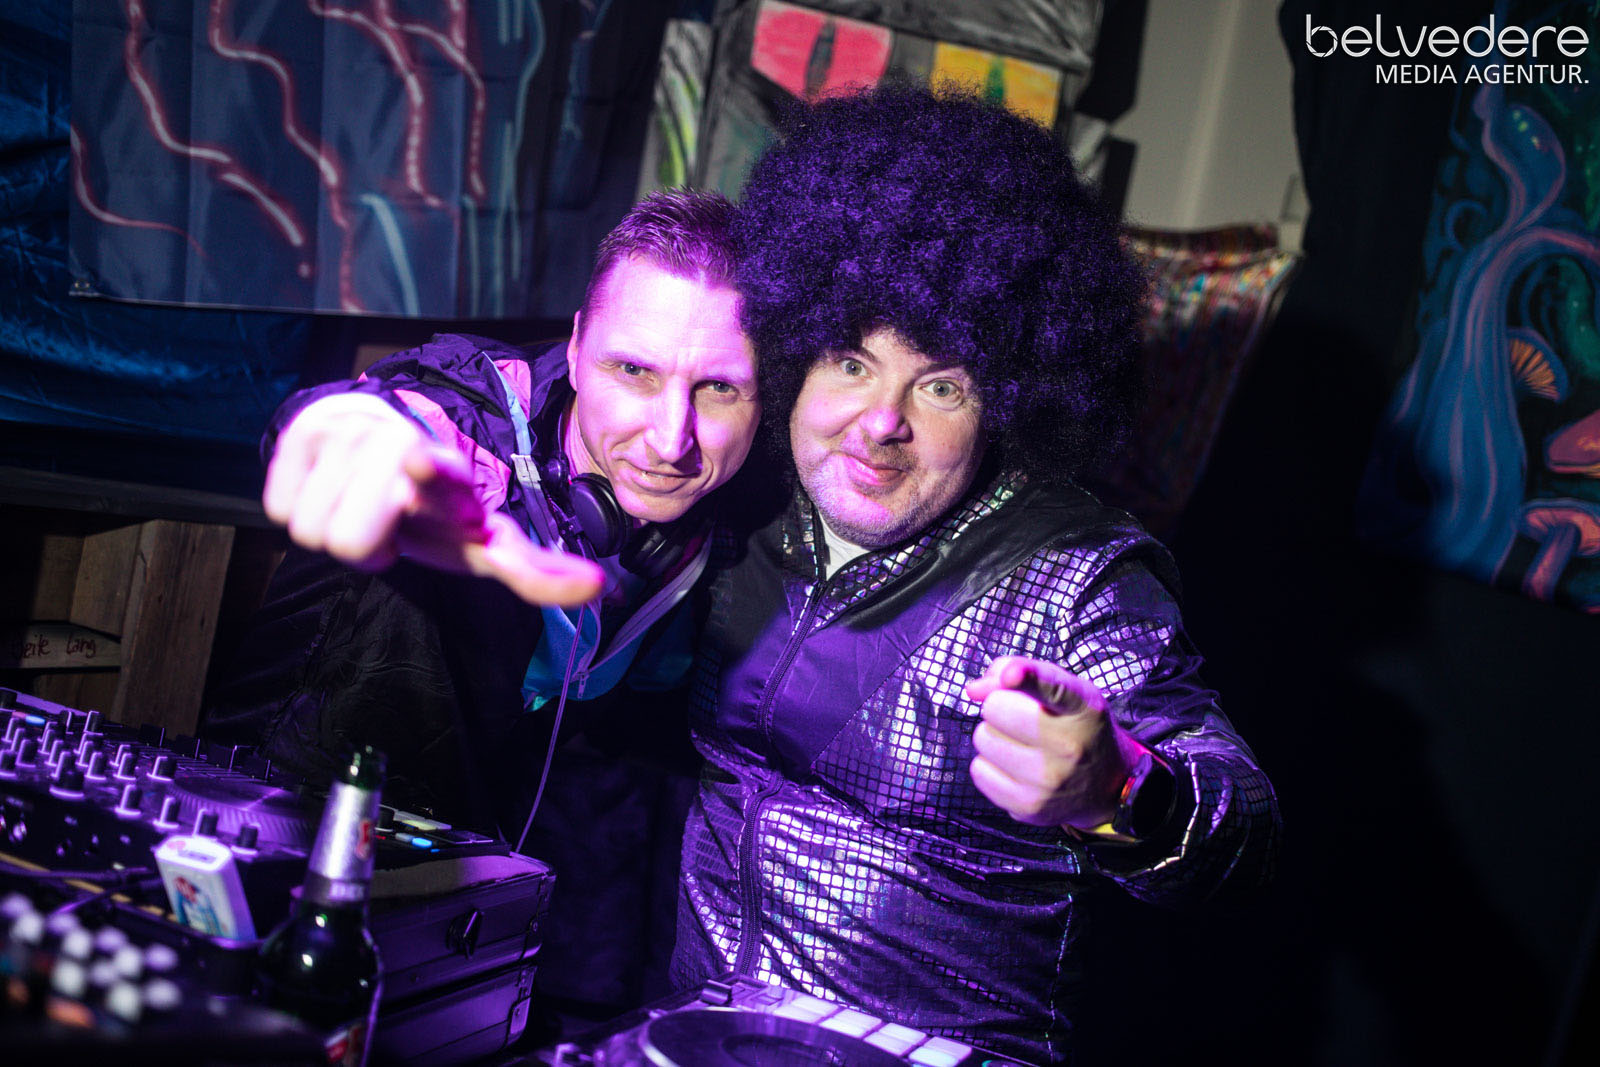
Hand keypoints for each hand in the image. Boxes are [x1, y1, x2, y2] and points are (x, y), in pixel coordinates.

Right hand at [263, 395, 601, 606]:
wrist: (383, 444)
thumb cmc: (437, 509)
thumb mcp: (482, 543)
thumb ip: (534, 573)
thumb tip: (597, 588)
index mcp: (449, 478)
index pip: (435, 472)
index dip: (430, 472)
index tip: (424, 463)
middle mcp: (396, 446)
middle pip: (343, 541)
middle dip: (361, 548)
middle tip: (388, 530)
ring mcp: (346, 433)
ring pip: (309, 529)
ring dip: (334, 529)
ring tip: (364, 512)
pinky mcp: (302, 430)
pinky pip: (279, 506)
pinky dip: (301, 509)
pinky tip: (333, 492)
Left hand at [963, 656, 1145, 829]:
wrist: (1106, 787)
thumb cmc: (1077, 728)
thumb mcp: (1066, 689)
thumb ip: (1022, 672)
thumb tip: (974, 690)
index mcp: (1083, 708)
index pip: (1053, 688)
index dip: (1028, 677)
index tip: (1011, 674)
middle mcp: (1070, 746)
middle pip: (995, 708)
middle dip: (1001, 707)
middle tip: (1023, 720)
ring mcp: (1049, 781)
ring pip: (983, 738)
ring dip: (995, 737)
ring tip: (1023, 745)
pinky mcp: (1029, 807)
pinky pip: (978, 771)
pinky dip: (991, 765)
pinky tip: (1017, 768)